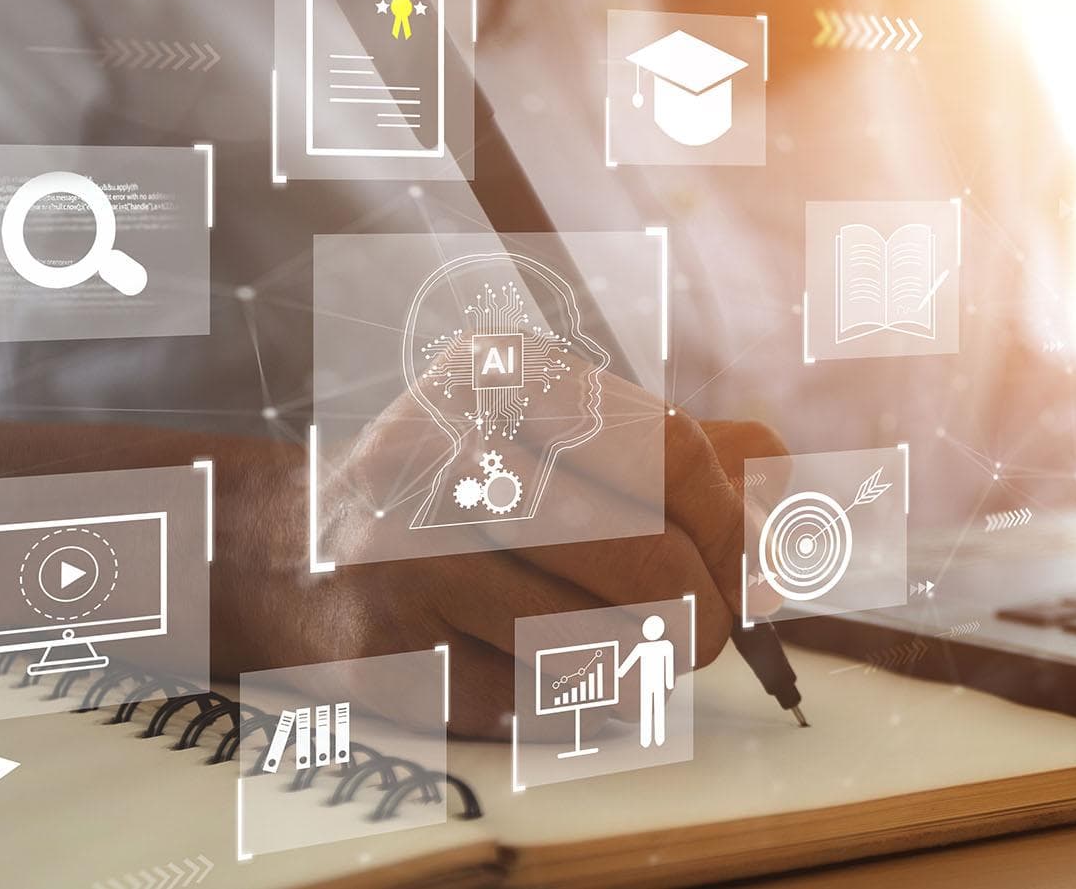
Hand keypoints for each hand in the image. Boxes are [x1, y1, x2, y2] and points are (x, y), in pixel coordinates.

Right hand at [210, 380, 789, 738]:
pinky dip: (571, 700)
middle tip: (704, 630)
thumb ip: (690, 448)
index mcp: (507, 374)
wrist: (290, 547)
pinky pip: (542, 701)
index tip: (744, 565)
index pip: (678, 452)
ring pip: (606, 645)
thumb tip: (785, 485)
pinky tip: (541, 662)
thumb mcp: (565, 430)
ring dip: (645, 664)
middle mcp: (450, 446)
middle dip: (706, 615)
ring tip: (630, 644)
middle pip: (655, 560)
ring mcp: (411, 549)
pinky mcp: (393, 645)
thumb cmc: (469, 488)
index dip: (735, 525)